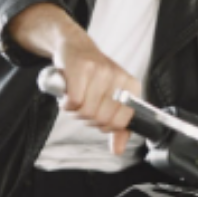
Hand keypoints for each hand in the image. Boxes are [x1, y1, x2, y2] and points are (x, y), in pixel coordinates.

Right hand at [54, 34, 139, 155]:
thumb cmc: (93, 76)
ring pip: (86, 112)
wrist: (76, 47)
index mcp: (131, 87)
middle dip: (87, 117)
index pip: (120, 123)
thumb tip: (118, 149)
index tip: (97, 114)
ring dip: (75, 110)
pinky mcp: (82, 68)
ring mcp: (101, 72)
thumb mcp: (111, 99)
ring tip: (75, 96)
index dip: (104, 125)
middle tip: (83, 103)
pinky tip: (67, 92)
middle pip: (101, 119)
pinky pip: (73, 102)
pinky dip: (66, 102)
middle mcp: (119, 78)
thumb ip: (117, 127)